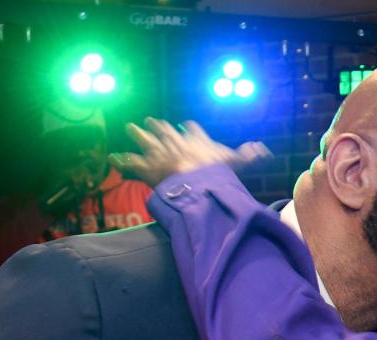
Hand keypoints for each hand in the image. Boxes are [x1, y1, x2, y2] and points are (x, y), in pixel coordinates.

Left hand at [110, 118, 270, 186]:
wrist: (192, 182)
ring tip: (130, 127)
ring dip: (138, 134)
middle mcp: (174, 141)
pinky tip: (113, 157)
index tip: (186, 125)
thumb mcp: (235, 162)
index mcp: (194, 139)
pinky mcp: (145, 167)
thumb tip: (264, 151)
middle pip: (165, 131)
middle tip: (152, 121)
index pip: (192, 130)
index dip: (190, 129)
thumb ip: (248, 156)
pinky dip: (121, 160)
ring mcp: (158, 152)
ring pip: (146, 140)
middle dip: (158, 127)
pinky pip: (130, 163)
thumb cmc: (213, 171)